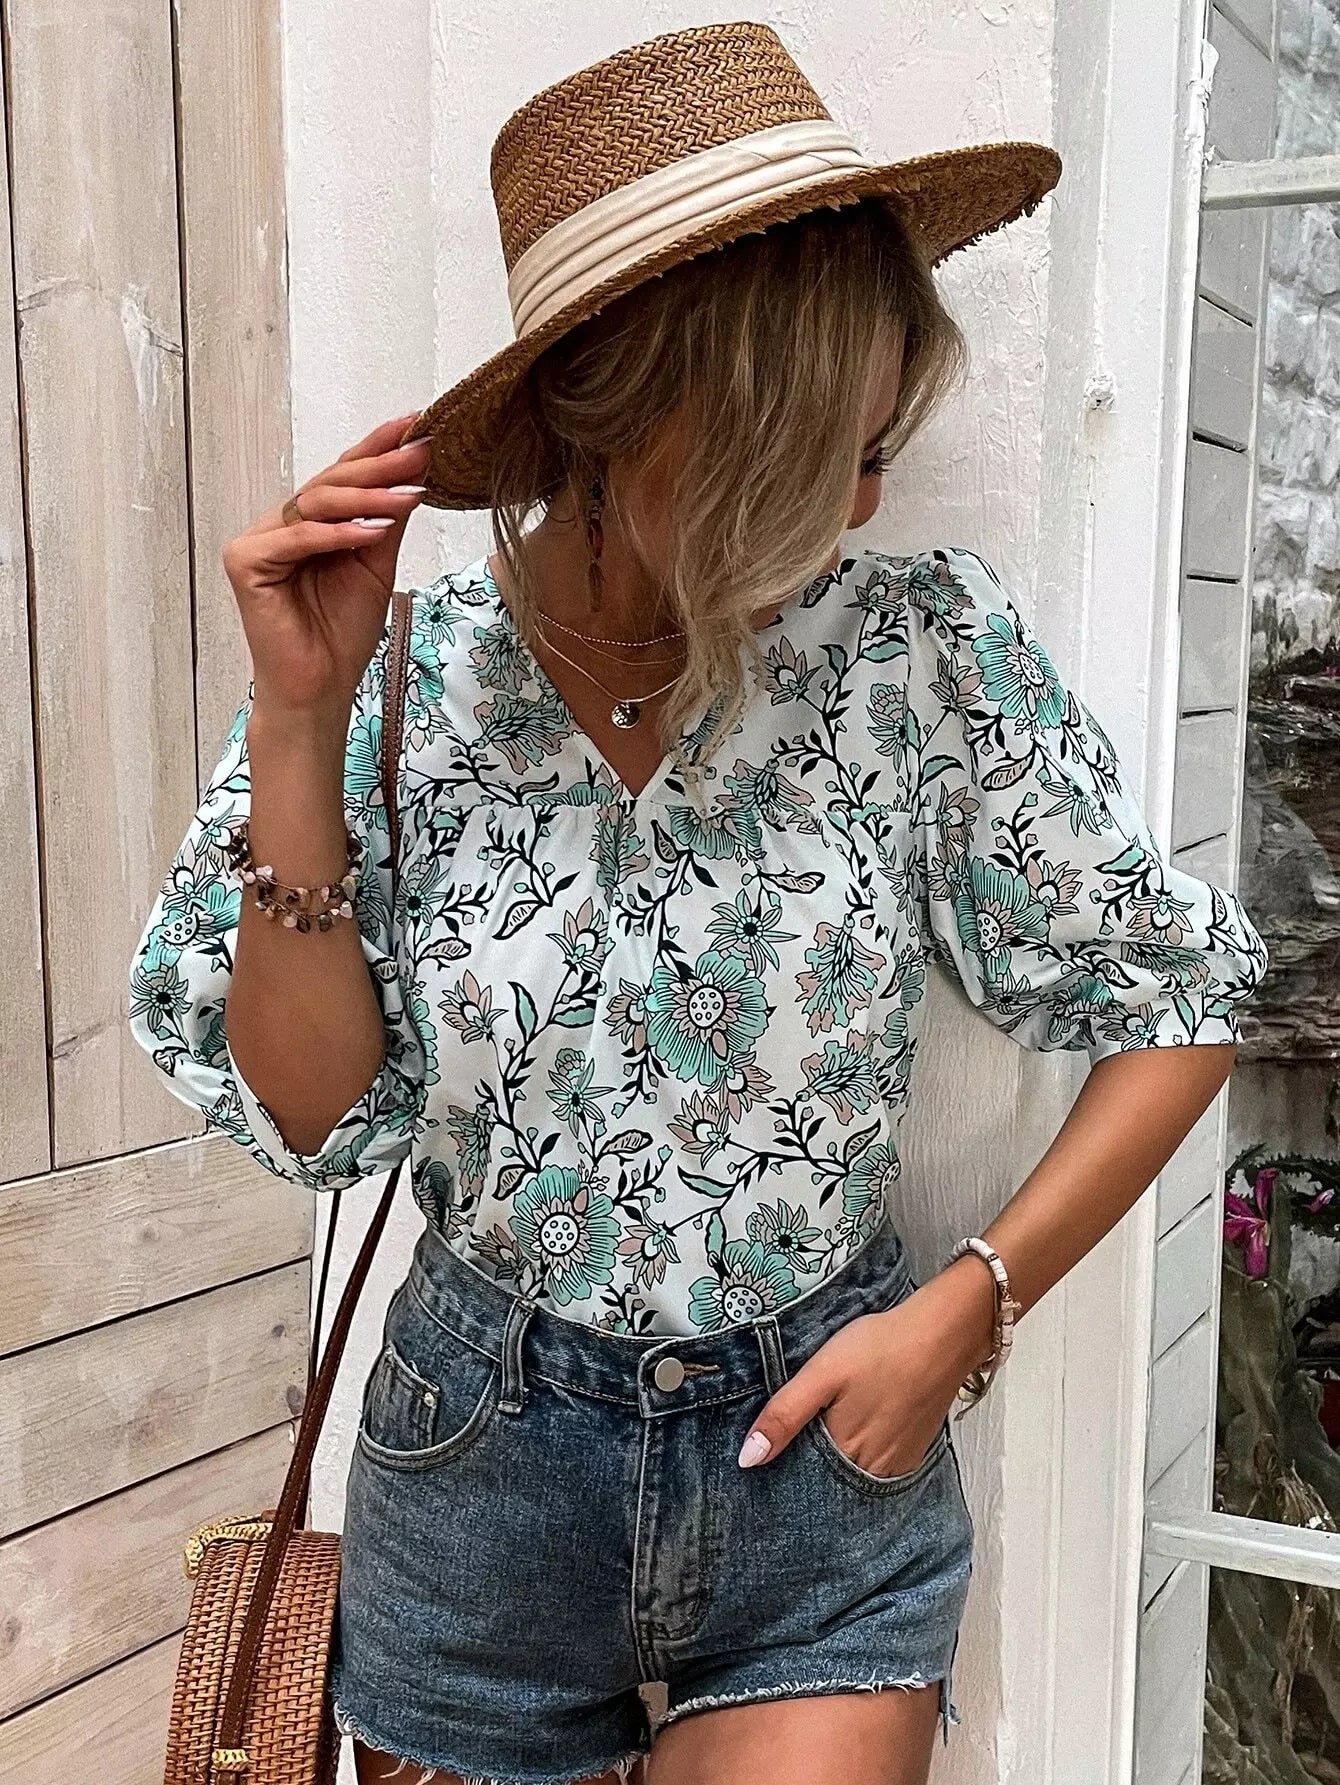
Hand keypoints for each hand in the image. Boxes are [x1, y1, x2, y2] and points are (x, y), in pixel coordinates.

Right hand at [221, 413, 431, 723]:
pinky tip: (372, 530)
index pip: (343, 476)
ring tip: (408, 492)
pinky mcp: (245, 563)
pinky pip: (297, 539)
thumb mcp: (376, 566)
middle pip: (330, 484)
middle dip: (379, 466)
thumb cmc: (342, 634)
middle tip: (419, 450)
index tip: (417, 423)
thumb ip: (387, 521)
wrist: (321, 687)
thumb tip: (414, 470)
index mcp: (308, 523)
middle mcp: (280, 526)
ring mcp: (258, 542)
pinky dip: (336, 534)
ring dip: (367, 497)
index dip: (377, 447)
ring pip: (315, 505)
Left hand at [737, 1256, 997, 1473]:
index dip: (783, 1473)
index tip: (762, 1467)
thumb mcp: (822, 1373)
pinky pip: (878, 1467)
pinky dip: (860, 1458)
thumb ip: (785, 1415)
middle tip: (787, 1451)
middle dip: (807, 1473)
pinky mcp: (914, 1450)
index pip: (803, 1481)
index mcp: (845, 1454)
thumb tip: (747, 1461)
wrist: (943, 1334)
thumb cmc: (879, 1348)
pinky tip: (851, 1435)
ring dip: (834, 1467)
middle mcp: (873, 1470)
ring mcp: (898, 1463)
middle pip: (830, 1483)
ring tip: (815, 1443)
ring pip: (854, 1476)